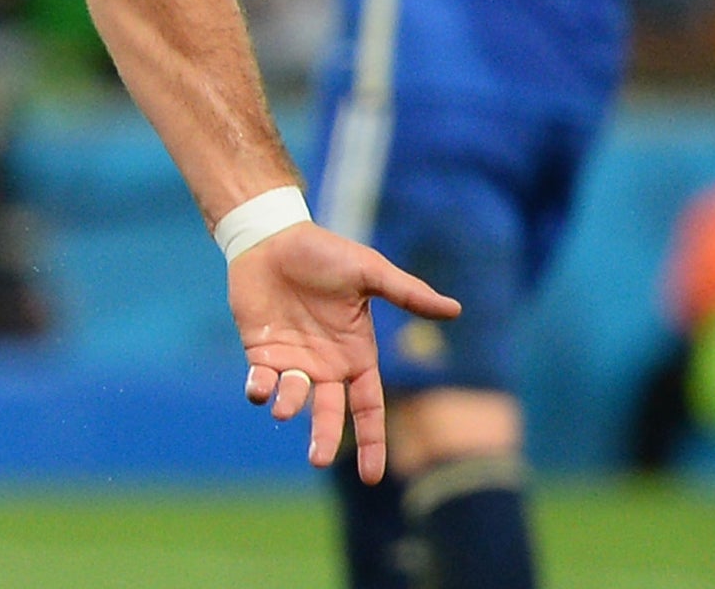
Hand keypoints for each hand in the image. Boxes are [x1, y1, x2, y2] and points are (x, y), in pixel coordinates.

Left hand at [228, 223, 459, 483]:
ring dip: (290, 405)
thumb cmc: (325, 253)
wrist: (274, 237)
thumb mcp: (369, 272)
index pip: (368, 406)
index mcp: (356, 354)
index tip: (372, 477)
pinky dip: (259, 389)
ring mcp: (293, 359)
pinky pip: (260, 380)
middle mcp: (326, 364)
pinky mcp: (260, 350)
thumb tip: (455, 309)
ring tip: (283, 408)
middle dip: (324, 436)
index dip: (371, 440)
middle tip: (317, 460)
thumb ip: (407, 293)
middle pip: (328, 411)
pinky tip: (259, 391)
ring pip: (294, 396)